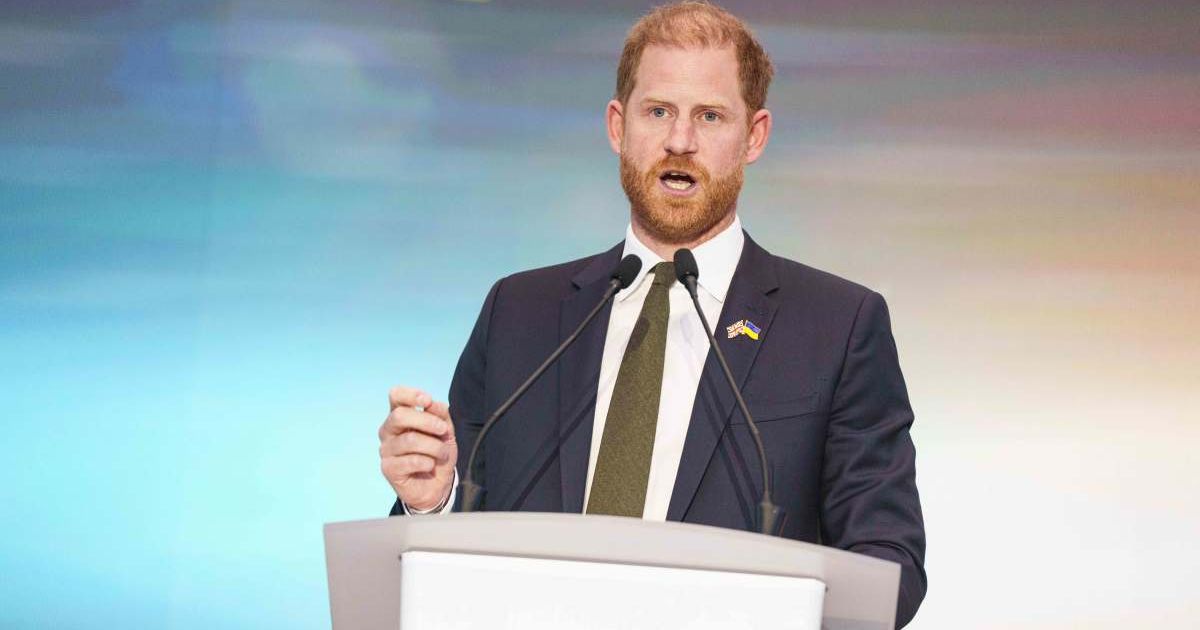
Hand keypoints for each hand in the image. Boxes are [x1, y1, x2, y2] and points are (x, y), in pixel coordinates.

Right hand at [379, 386, 457, 511]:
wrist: (437, 485)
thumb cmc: (437, 453)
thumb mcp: (445, 431)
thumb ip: (440, 414)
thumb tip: (431, 403)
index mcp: (400, 416)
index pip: (396, 396)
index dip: (411, 395)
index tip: (427, 401)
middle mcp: (388, 431)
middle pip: (400, 416)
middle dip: (427, 421)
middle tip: (443, 430)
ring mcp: (386, 450)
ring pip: (410, 440)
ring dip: (434, 446)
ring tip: (442, 454)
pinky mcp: (388, 468)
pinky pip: (411, 461)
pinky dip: (428, 462)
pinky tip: (430, 466)